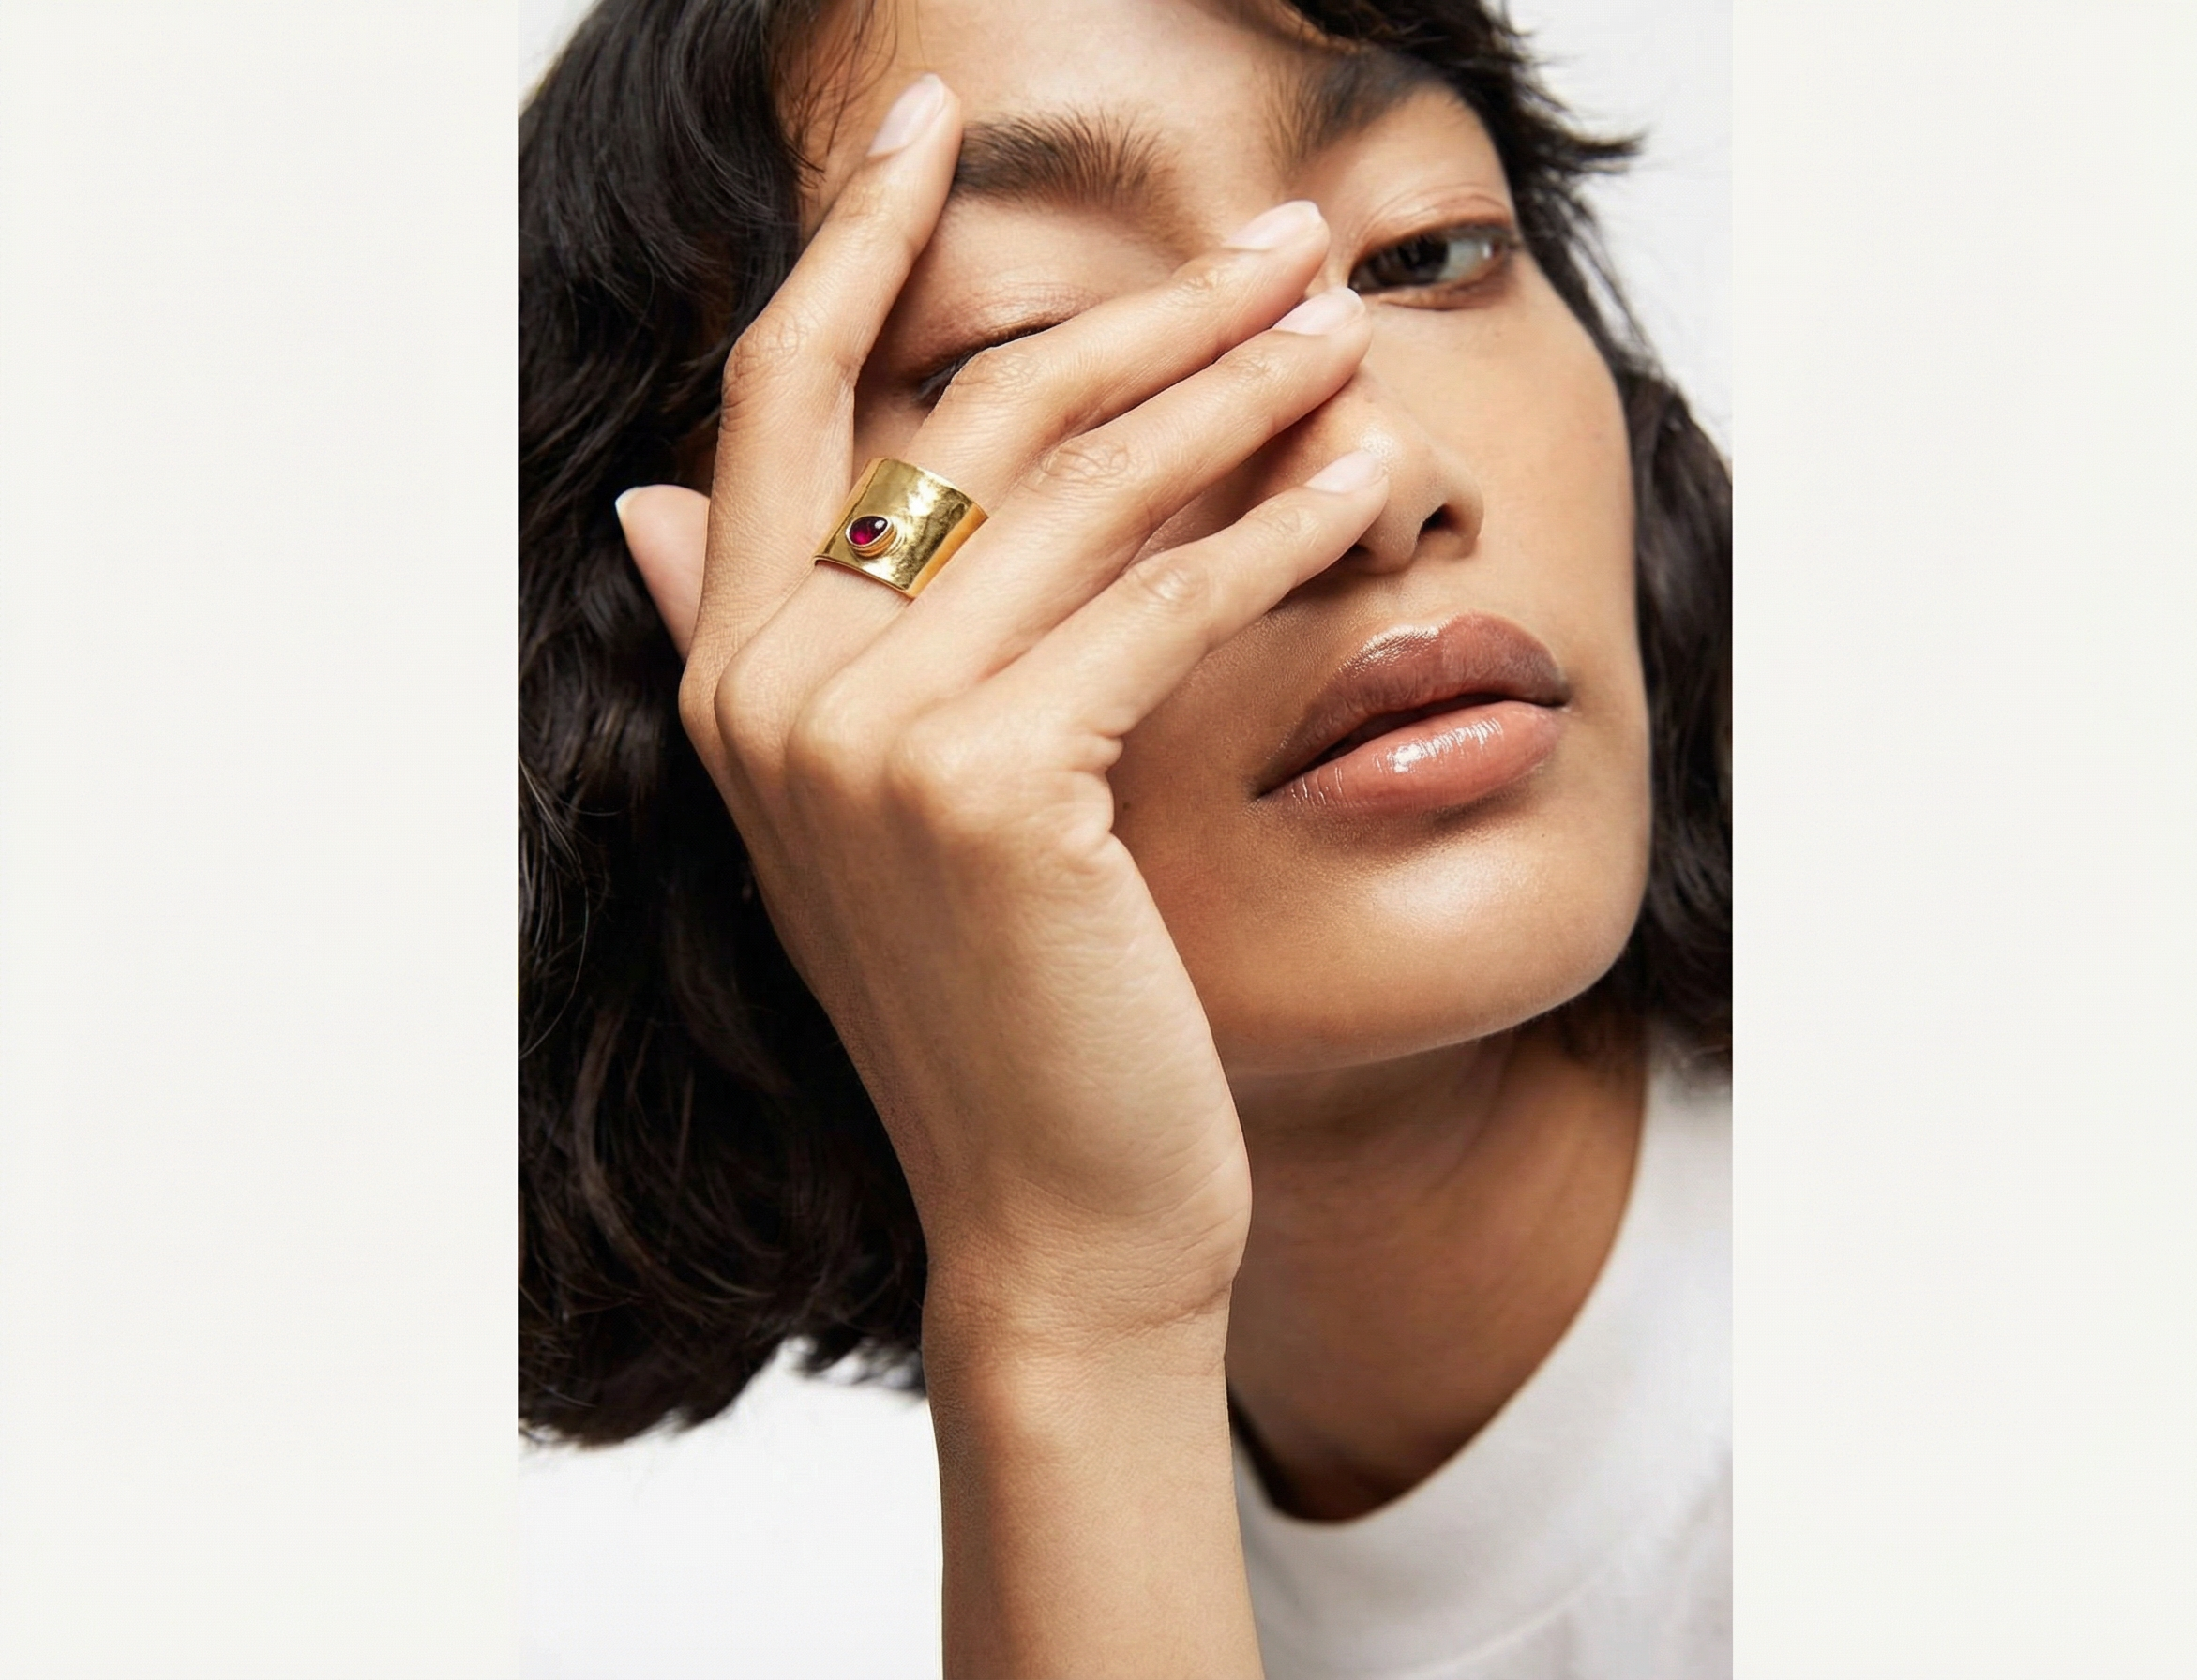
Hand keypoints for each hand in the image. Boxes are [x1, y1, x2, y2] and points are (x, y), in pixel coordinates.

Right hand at [619, 73, 1384, 1350]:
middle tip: (1280, 248)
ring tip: (1342, 330)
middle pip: (971, 420)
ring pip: (1081, 493)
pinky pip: (1160, 603)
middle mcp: (772, 687)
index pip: (782, 395)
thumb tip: (661, 507)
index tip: (932, 125)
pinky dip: (1274, 528)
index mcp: (735, 671)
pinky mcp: (990, 788)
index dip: (858, 244)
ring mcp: (866, 736)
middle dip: (1144, 315)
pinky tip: (1363, 480)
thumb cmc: (998, 1008)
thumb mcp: (865, 820)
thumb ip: (766, 647)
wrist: (1054, 1215)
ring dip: (1234, 394)